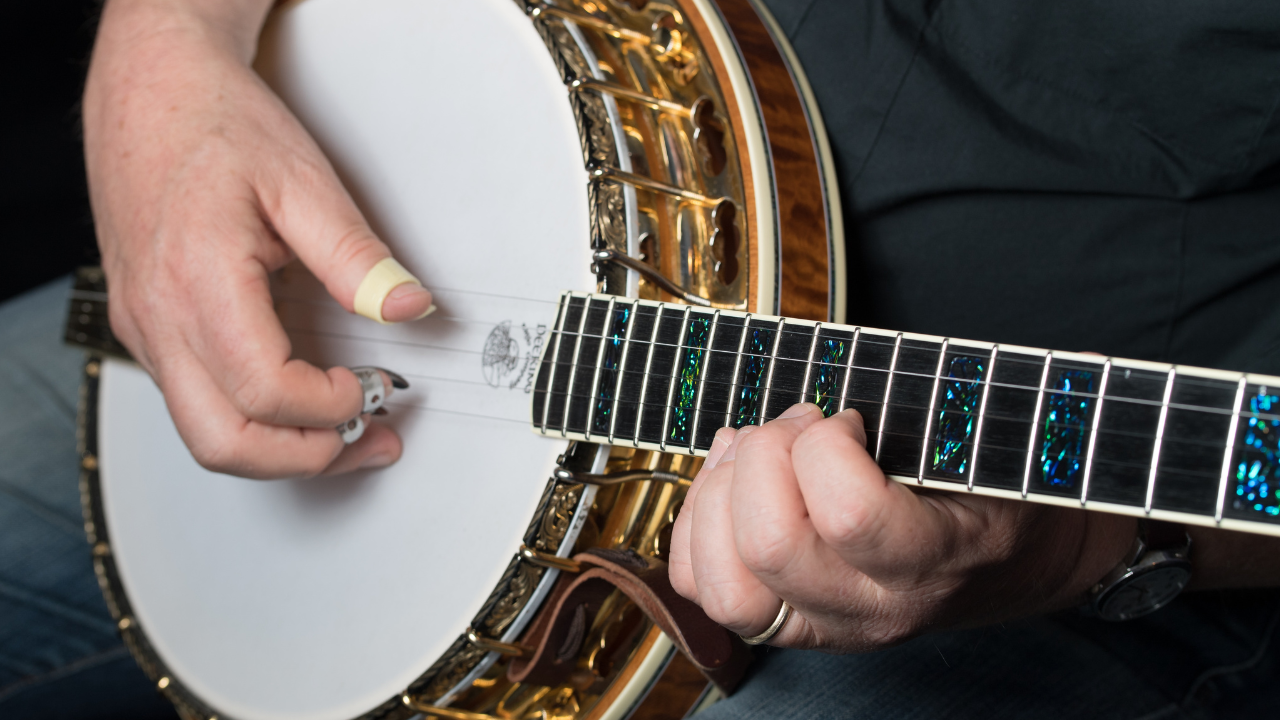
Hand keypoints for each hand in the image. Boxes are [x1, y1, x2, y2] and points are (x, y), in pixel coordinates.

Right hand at [83, 0, 432, 477]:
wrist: (150, 90)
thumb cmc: (215, 125)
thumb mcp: (301, 181)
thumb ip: (357, 256)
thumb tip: (408, 307)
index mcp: (197, 281)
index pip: (266, 392)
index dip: (331, 406)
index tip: (376, 386)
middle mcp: (159, 316)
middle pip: (225, 441)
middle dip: (306, 458)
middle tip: (370, 440)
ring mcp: (145, 328)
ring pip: (205, 435)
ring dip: (279, 449)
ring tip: (344, 429)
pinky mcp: (146, 327)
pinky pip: (195, 402)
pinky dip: (251, 419)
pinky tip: (298, 400)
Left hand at [668, 403, 1135, 651]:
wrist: (1010, 565)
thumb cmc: (992, 490)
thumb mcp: (985, 442)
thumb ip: (927, 412)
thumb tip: (843, 389)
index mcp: (932, 560)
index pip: (848, 514)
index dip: (828, 443)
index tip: (848, 418)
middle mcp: (868, 607)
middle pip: (769, 545)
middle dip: (766, 456)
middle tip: (797, 424)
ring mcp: (817, 623)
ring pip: (723, 584)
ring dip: (719, 495)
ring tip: (752, 450)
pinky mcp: (777, 623)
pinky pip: (699, 586)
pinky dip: (697, 523)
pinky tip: (730, 480)